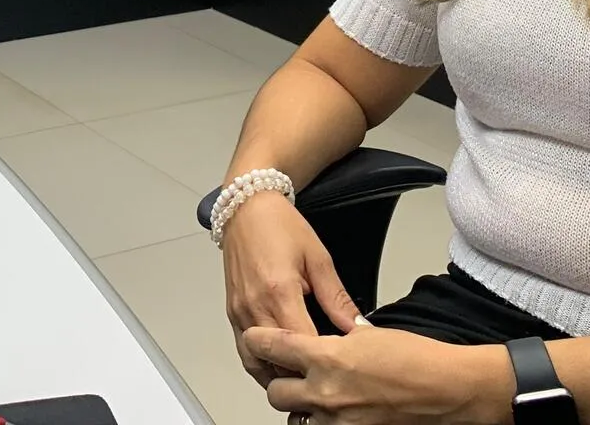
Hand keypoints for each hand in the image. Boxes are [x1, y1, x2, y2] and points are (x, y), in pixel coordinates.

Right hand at [221, 191, 360, 384]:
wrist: (246, 207)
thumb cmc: (280, 225)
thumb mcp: (318, 257)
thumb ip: (337, 298)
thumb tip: (357, 327)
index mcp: (279, 293)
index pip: (303, 346)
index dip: (323, 362)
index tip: (342, 367)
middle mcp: (254, 307)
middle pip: (277, 361)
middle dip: (301, 375)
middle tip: (325, 382)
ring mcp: (239, 312)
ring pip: (257, 363)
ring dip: (279, 376)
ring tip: (303, 381)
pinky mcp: (232, 313)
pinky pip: (245, 350)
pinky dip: (261, 364)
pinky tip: (279, 366)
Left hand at [245, 321, 510, 424]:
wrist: (446, 389)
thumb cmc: (417, 359)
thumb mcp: (368, 333)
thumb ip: (336, 338)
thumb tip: (322, 338)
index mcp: (327, 358)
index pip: (272, 347)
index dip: (259, 341)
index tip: (255, 338)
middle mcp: (326, 393)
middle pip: (275, 390)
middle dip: (279, 378)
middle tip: (291, 369)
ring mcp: (337, 421)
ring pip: (294, 416)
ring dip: (299, 403)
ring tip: (315, 391)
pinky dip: (321, 419)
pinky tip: (334, 408)